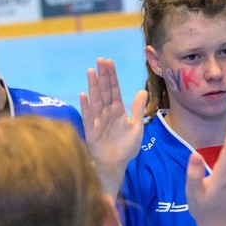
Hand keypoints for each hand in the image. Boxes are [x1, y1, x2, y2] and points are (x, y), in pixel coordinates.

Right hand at [79, 57, 146, 194]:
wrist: (116, 164)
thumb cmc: (125, 147)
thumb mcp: (136, 127)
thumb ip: (138, 109)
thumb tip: (142, 91)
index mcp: (117, 110)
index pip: (114, 89)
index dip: (112, 76)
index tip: (109, 62)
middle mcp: (106, 112)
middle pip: (104, 91)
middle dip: (102, 76)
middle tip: (100, 60)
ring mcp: (98, 120)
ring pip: (96, 100)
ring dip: (93, 86)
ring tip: (91, 71)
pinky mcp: (91, 131)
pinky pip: (88, 117)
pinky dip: (86, 106)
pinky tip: (83, 95)